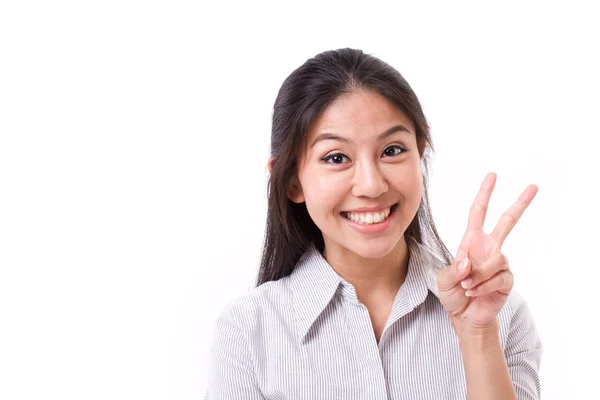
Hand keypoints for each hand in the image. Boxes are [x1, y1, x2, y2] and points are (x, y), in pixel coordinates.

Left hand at [437, 172, 538, 330]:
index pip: (478, 213)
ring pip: (495, 260)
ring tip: (467, 287)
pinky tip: (474, 293)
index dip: (485, 194)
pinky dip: (482, 287)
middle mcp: (488, 248)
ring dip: (477, 276)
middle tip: (533, 186)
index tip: (493, 176)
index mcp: (471, 242)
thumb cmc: (454, 295)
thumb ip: (452, 271)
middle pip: (508, 222)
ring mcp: (499, 263)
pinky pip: (497, 277)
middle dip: (520, 204)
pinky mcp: (506, 279)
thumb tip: (468, 262)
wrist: (465, 317)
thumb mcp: (443, 281)